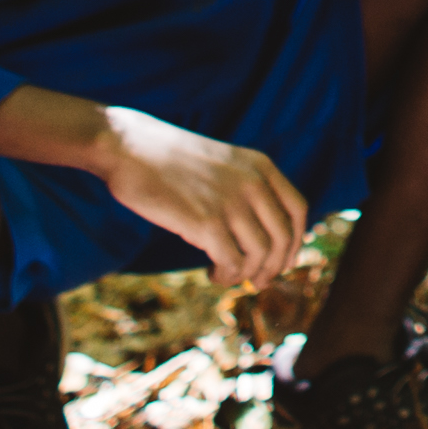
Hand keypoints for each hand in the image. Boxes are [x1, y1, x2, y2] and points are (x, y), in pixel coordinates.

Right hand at [91, 107, 308, 287]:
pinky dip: (226, 275)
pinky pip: (233, 263)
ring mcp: (231, 202)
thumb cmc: (169, 160)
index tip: (282, 261)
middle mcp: (252, 182)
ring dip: (245, 273)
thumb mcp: (222, 164)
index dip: (296, 242)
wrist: (129, 147)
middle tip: (256, 281)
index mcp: (260, 165)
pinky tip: (211, 271)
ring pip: (260, 255)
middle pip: (284, 238)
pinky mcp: (206, 223)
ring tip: (224, 274)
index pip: (298, 210)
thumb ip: (246, 188)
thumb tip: (263, 236)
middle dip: (274, 267)